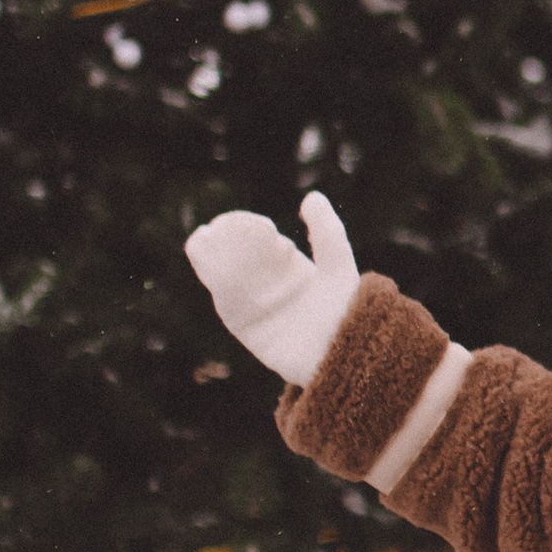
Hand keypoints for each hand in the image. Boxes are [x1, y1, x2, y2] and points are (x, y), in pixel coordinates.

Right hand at [185, 191, 358, 385]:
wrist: (346, 356)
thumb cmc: (349, 311)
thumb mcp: (338, 266)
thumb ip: (326, 231)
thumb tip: (312, 195)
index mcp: (291, 267)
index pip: (263, 242)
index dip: (252, 229)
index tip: (254, 224)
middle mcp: (271, 285)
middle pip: (240, 257)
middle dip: (226, 241)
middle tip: (217, 229)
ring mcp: (257, 306)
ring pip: (228, 278)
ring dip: (213, 259)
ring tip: (203, 240)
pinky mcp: (246, 328)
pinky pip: (227, 304)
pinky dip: (217, 285)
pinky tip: (209, 266)